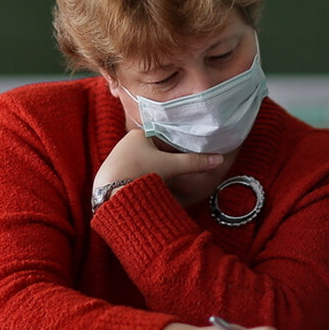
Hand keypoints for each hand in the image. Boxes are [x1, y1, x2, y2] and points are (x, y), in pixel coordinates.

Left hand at [93, 128, 222, 190]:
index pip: (161, 137)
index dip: (173, 147)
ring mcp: (115, 159)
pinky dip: (139, 179)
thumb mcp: (171, 166)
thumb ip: (195, 162)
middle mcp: (124, 143)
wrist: (111, 194)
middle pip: (151, 151)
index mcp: (137, 134)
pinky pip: (129, 173)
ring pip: (140, 162)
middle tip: (173, 172)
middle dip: (162, 161)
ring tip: (160, 182)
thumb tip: (218, 159)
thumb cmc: (140, 172)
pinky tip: (144, 188)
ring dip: (150, 171)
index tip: (181, 157)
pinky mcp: (110, 174)